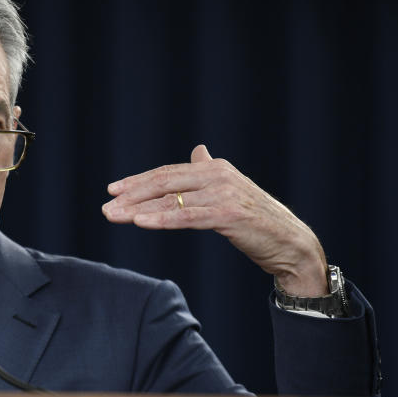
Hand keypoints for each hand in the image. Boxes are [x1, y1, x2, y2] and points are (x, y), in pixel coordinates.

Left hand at [102, 145, 327, 296]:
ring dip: (138, 209)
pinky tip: (139, 222)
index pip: (167, 173)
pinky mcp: (228, 214)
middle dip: (131, 195)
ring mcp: (223, 193)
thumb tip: (198, 152)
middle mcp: (218, 175)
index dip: (138, 181)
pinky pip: (186, 217)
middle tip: (106, 206)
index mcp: (215, 168)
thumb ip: (210, 172)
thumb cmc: (257, 221)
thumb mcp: (230, 191)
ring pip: (171, 200)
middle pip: (164, 183)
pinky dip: (160, 219)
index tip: (112, 189)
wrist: (291, 244)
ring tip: (113, 215)